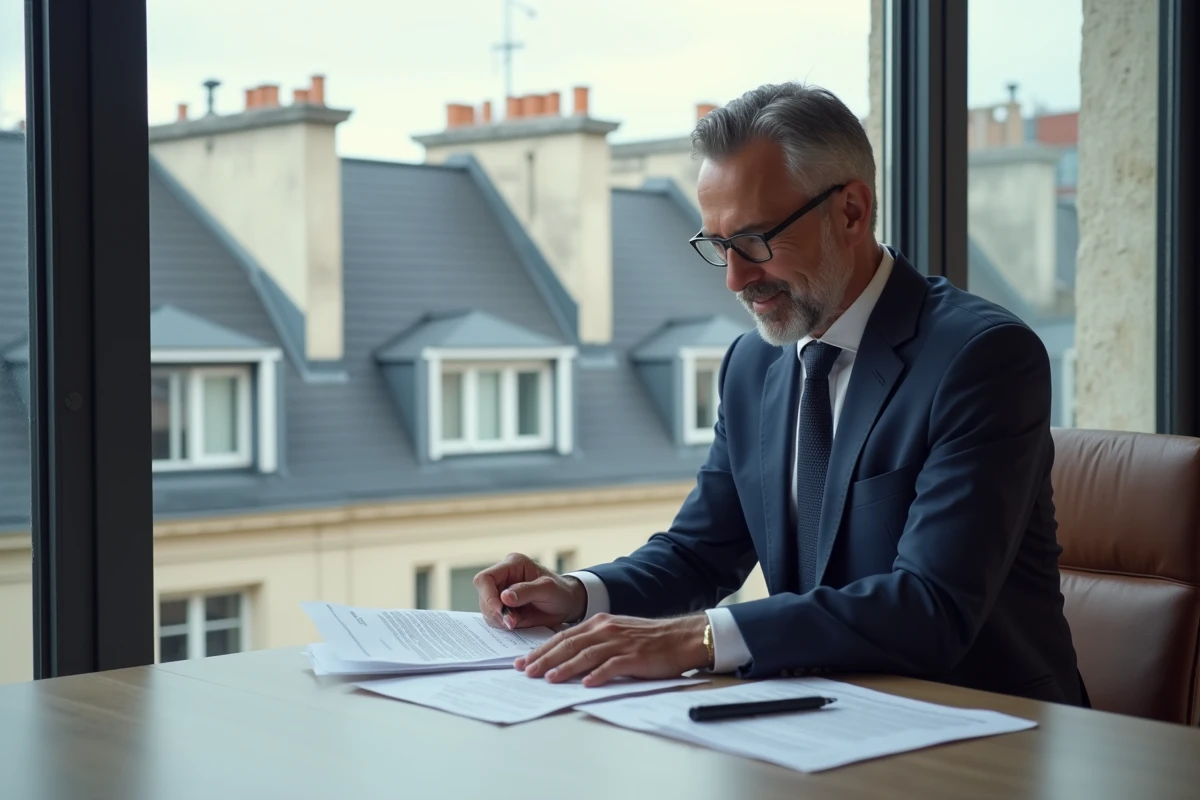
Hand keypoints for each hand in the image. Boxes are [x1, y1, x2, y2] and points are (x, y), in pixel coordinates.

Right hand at [473, 553, 586, 629]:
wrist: (566, 605)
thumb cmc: (560, 592)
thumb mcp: (548, 589)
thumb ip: (526, 591)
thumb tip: (504, 597)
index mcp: (512, 564)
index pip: (486, 578)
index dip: (488, 596)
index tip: (501, 611)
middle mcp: (503, 577)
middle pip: (483, 595)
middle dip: (494, 611)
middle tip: (511, 623)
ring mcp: (501, 593)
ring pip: (486, 608)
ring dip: (498, 619)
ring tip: (516, 623)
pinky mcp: (503, 607)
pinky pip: (493, 618)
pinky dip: (501, 624)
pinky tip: (515, 624)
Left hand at [515, 613, 709, 686]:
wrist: (680, 637)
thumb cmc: (647, 639)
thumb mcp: (616, 633)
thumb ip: (593, 642)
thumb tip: (567, 659)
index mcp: (598, 623)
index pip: (563, 637)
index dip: (541, 650)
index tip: (523, 662)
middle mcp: (605, 630)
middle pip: (568, 645)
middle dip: (544, 659)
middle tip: (526, 672)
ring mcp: (619, 643)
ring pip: (586, 655)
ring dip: (565, 667)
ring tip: (548, 679)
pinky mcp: (634, 656)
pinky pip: (612, 666)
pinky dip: (598, 675)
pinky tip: (586, 685)